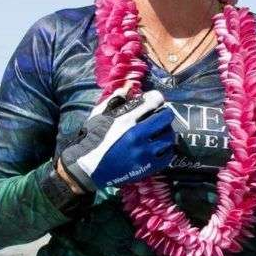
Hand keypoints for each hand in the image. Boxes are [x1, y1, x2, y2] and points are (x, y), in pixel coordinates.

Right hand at [57, 89, 174, 192]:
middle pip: (166, 117)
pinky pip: (167, 156)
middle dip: (164, 113)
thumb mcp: (99, 115)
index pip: (154, 101)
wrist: (85, 168)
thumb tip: (127, 88)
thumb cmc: (91, 139)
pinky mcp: (146, 167)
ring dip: (166, 131)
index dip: (156, 98)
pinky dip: (167, 149)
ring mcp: (144, 153)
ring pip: (169, 137)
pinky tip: (161, 146)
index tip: (154, 99)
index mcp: (126, 120)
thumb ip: (115, 100)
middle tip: (159, 115)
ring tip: (160, 131)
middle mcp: (138, 135)